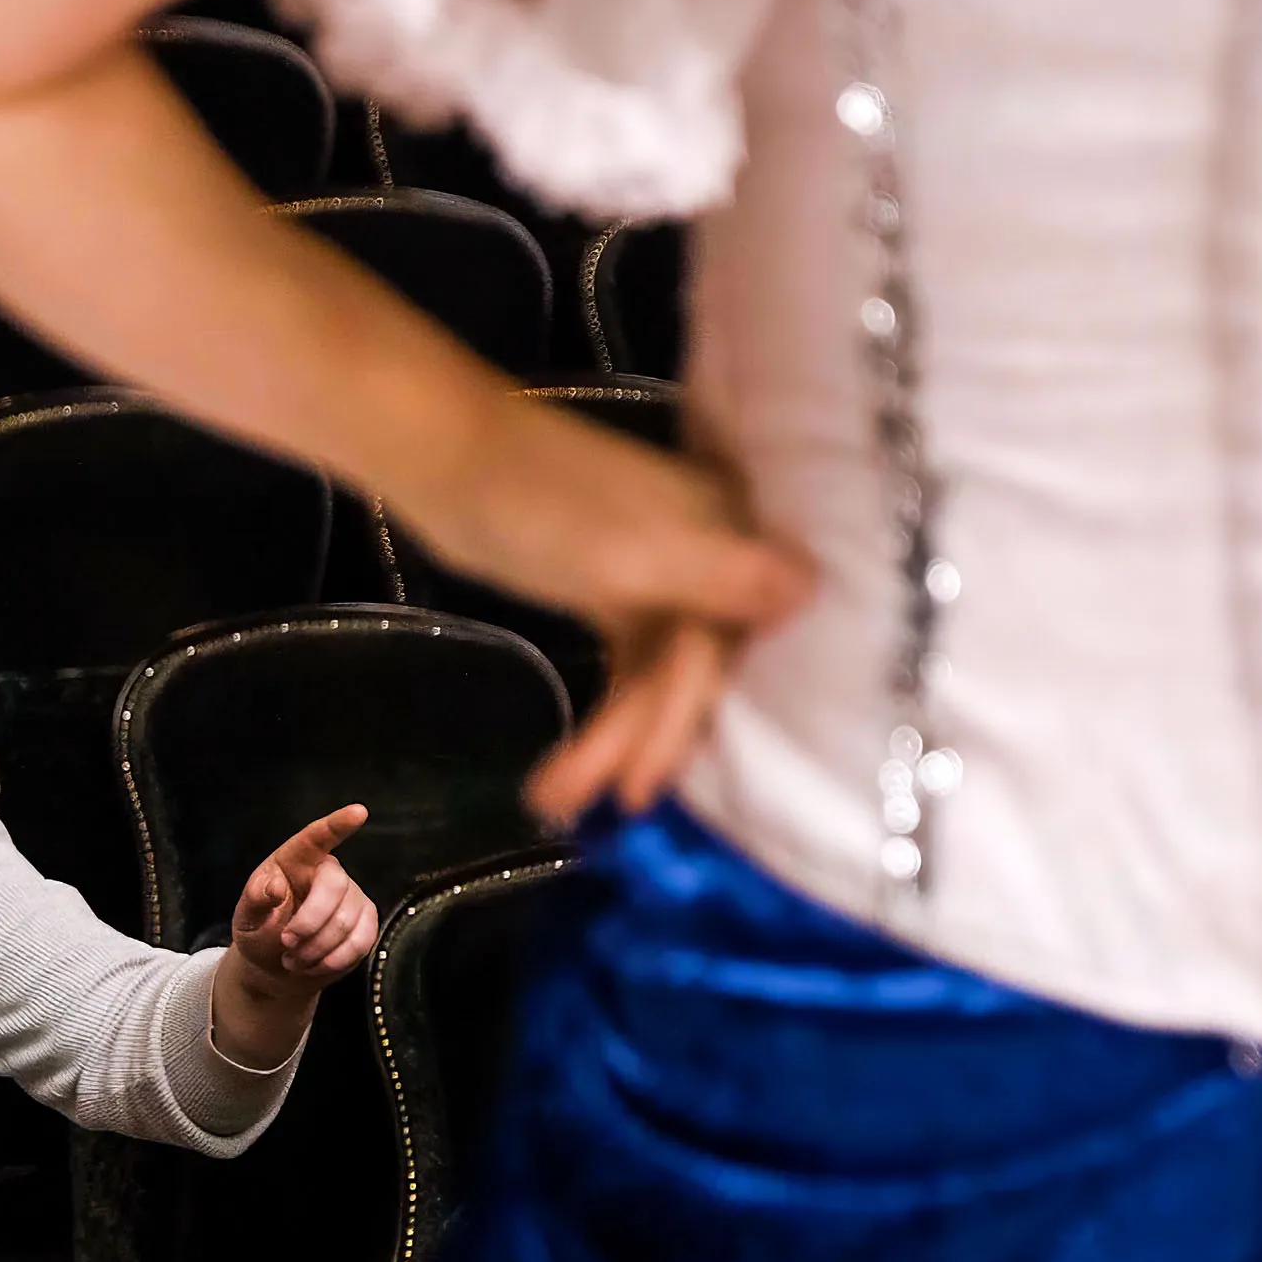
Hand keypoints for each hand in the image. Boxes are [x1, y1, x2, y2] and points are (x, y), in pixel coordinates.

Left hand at [227, 805, 377, 999]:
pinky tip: (315, 964)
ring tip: (293, 959)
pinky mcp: (366, 922)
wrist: (276, 966)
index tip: (358, 812)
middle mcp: (327, 873)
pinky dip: (334, 959)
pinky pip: (361, 940)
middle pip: (334, 887)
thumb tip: (275, 886)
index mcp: (294, 861)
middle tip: (286, 943)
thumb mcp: (246, 917)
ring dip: (316, 949)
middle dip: (309, 923)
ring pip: (346, 921)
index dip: (338, 824)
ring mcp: (351, 896)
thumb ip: (256, 899)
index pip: (316, 838)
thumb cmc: (260, 933)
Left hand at [391, 393, 814, 827]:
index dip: (684, 718)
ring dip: (611, 740)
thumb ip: (722, 574)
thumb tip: (815, 585)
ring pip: (653, 678)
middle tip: (599, 803)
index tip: (643, 783)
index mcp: (725, 535)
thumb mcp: (632, 547)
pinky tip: (568, 768)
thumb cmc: (539, 497)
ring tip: (555, 799)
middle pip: (689, 671)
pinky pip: (627, 668)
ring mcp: (661, 576)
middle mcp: (707, 558)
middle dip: (640, 739)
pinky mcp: (617, 591)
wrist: (446, 458)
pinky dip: (601, 716)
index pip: (721, 649)